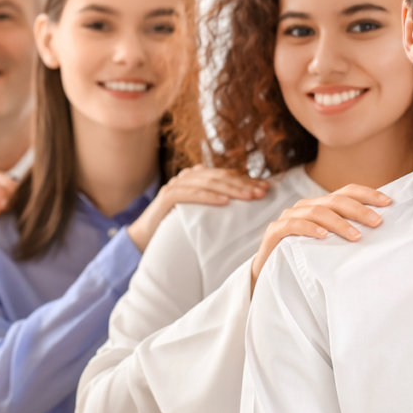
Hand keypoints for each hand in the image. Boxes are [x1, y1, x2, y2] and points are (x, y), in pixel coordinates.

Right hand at [126, 165, 267, 251]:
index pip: (228, 174)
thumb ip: (220, 203)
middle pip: (221, 176)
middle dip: (244, 184)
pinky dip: (209, 197)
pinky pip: (191, 193)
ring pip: (209, 182)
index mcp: (199, 176)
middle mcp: (188, 176)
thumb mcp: (203, 213)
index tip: (266, 188)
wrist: (145, 237)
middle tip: (262, 193)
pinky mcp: (167, 196)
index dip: (247, 180)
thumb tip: (251, 203)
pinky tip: (225, 202)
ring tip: (249, 197)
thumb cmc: (178, 227)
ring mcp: (177, 184)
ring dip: (232, 189)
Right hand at [250, 184, 391, 292]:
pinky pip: (292, 225)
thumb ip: (348, 233)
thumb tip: (382, 230)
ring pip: (316, 212)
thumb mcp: (332, 244)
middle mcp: (306, 207)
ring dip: (338, 223)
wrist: (271, 274)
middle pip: (334, 200)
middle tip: (376, 222)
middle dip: (358, 210)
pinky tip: (323, 236)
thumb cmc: (307, 258)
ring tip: (355, 236)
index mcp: (322, 206)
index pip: (346, 191)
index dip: (367, 194)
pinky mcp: (275, 232)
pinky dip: (309, 228)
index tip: (388, 203)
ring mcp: (289, 217)